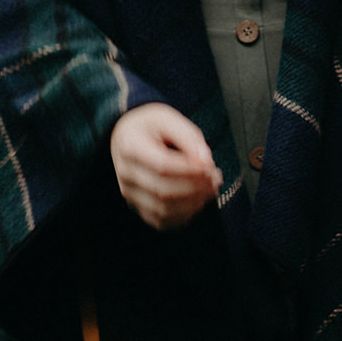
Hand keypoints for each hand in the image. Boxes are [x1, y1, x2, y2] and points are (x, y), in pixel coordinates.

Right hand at [110, 103, 221, 229]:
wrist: (127, 136)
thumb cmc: (150, 126)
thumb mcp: (169, 118)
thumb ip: (189, 137)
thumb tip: (205, 162)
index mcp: (130, 146)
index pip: (163, 164)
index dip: (191, 169)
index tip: (210, 166)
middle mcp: (125, 173)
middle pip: (164, 190)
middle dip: (196, 187)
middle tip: (215, 177)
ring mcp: (129, 193)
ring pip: (164, 210)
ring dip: (193, 203)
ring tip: (210, 188)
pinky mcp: (136, 207)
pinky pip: (161, 222)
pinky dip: (184, 216)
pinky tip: (197, 201)